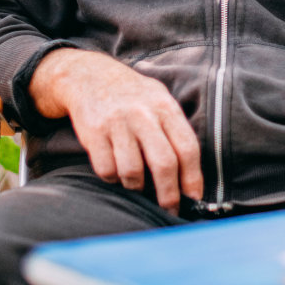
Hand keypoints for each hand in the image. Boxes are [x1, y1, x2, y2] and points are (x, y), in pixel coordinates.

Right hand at [29, 49, 202, 212]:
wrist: (90, 76)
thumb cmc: (133, 96)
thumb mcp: (160, 101)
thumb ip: (175, 132)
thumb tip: (190, 179)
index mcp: (165, 107)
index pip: (187, 148)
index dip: (193, 178)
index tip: (194, 199)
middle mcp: (143, 114)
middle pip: (164, 164)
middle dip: (169, 195)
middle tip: (168, 209)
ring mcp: (117, 122)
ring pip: (132, 172)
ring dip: (136, 187)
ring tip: (136, 183)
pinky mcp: (94, 132)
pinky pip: (107, 170)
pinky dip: (112, 178)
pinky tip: (115, 169)